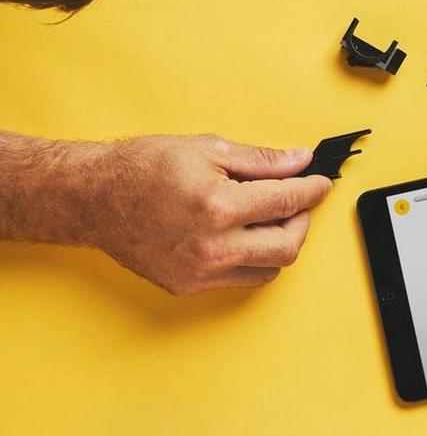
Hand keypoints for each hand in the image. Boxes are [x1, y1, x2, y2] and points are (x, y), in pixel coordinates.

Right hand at [86, 134, 331, 294]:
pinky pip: (239, 278)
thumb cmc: (144, 168)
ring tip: (271, 216)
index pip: (287, 203)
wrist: (94, 198)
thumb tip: (300, 161)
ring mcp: (199, 273)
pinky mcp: (187, 286)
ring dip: (280, 243)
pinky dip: (253, 257)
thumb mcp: (209, 149)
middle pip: (287, 247)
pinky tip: (245, 233)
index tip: (322, 183)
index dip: (313, 190)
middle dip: (303, 221)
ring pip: (267, 270)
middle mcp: (211, 247)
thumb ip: (261, 160)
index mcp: (219, 206)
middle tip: (300, 201)